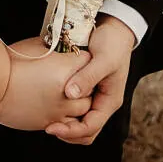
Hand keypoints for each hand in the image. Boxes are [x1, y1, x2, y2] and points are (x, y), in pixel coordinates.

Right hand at [0, 41, 92, 130]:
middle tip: (78, 77)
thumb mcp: (35, 46)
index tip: (77, 57)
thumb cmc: (9, 64)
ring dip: (80, 101)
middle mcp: (67, 91)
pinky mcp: (49, 122)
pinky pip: (69, 123)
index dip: (83, 58)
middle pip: (92, 87)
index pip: (88, 60)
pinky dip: (68, 116)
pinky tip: (59, 108)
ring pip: (84, 108)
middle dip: (87, 82)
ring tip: (70, 94)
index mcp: (66, 68)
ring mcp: (59, 109)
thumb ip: (52, 48)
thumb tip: (57, 46)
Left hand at [44, 16, 135, 145]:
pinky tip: (50, 105)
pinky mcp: (85, 89)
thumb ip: (87, 77)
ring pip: (79, 121)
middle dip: (68, 133)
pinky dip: (64, 111)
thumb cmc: (113, 42)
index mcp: (110, 101)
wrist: (115, 28)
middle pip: (86, 131)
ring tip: (47, 119)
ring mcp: (94, 97)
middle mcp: (102, 102)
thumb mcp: (103, 59)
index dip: (71, 132)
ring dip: (65, 124)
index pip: (90, 128)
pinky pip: (74, 108)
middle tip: (47, 127)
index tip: (51, 127)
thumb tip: (70, 95)